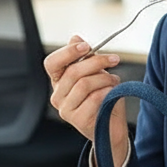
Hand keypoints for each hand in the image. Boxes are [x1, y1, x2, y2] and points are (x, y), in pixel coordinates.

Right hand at [44, 35, 129, 166]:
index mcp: (58, 81)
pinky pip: (94, 98)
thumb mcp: (95, 74)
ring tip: (115, 80)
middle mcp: (57, 96)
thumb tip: (75, 38)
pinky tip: (112, 93)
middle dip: (97, 62)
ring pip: (84, 84)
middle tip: (114, 59)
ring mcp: (65, 110)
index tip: (87, 46)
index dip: (68, 52)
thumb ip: (84, 58)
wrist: (111, 128)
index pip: (52, 63)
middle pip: (73, 71)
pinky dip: (107, 92)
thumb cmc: (102, 99)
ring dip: (105, 78)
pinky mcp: (77, 120)